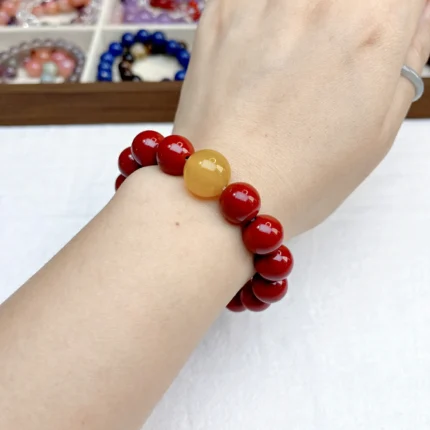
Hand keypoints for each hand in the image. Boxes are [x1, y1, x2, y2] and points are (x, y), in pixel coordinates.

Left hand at [174, 0, 429, 235]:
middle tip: (335, 54)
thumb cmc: (301, 176)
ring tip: (294, 60)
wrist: (223, 189)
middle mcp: (316, 0)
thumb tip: (414, 15)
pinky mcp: (218, 13)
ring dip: (305, 16)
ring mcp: (260, 1)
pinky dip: (266, 13)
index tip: (382, 32)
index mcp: (369, 28)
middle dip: (350, 16)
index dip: (393, 12)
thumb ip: (408, 55)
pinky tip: (265, 52)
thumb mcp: (379, 128)